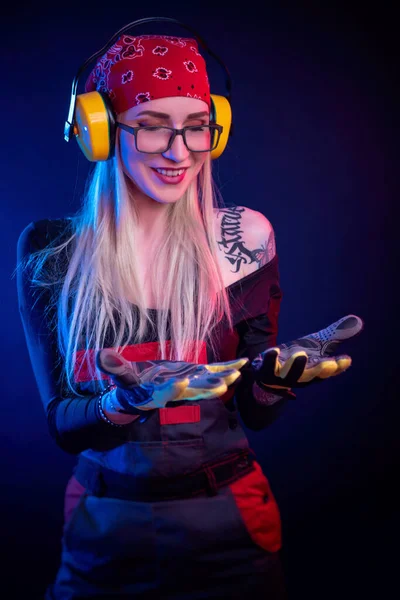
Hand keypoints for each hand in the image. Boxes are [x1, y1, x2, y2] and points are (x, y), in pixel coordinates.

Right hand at [96, 349, 248, 411]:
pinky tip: (243, 363)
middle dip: (208, 389)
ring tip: (237, 374)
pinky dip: (229, 367)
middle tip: (222, 386)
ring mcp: (191, 384)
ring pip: (209, 384)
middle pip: (194, 392)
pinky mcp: (198, 375)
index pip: (166, 393)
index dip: (173, 389)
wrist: (145, 393)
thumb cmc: (132, 387)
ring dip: (223, 379)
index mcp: (159, 393)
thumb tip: (102, 357)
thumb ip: (116, 369)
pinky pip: (216, 371)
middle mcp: (178, 392)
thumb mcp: (122, 379)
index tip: (180, 384)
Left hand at [252, 314, 363, 394]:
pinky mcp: (266, 372)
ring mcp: (282, 377)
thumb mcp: (317, 343)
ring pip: (290, 376)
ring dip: (296, 367)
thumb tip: (358, 320)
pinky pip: (268, 369)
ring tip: (301, 354)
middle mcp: (300, 377)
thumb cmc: (296, 356)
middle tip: (328, 362)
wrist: (267, 370)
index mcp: (315, 372)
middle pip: (311, 376)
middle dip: (320, 370)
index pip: (329, 371)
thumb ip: (336, 333)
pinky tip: (274, 350)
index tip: (346, 359)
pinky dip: (270, 361)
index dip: (338, 367)